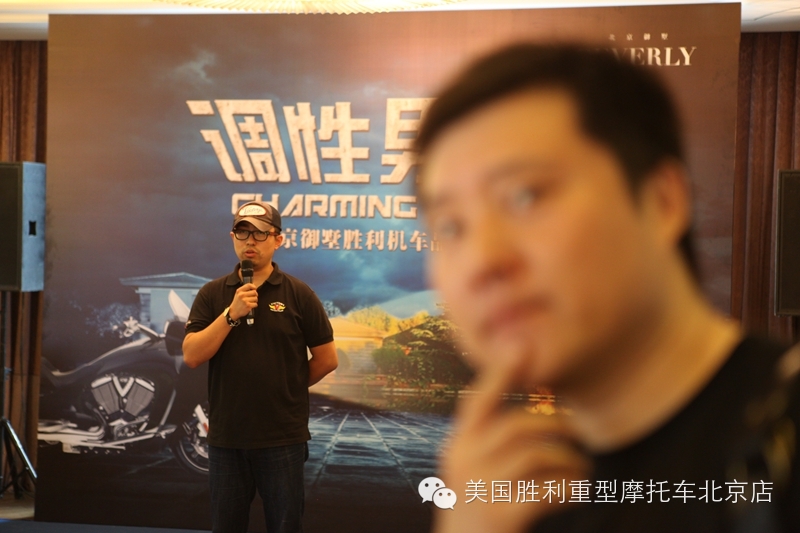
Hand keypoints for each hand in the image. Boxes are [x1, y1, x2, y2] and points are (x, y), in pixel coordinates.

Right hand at [229, 283, 257, 320]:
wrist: (233, 311)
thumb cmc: (237, 302)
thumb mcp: (238, 294)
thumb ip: (245, 290)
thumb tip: (254, 287)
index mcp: (239, 291)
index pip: (248, 285)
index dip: (253, 286)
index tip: (255, 288)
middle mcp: (242, 295)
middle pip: (254, 292)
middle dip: (255, 295)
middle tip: (252, 297)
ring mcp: (245, 300)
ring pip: (256, 298)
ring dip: (254, 301)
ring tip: (250, 302)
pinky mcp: (248, 306)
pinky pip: (256, 304)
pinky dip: (254, 305)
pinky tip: (250, 306)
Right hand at [434, 356, 590, 532]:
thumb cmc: (478, 509)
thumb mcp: (472, 470)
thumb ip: (489, 440)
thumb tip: (525, 402)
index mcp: (457, 445)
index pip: (479, 400)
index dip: (500, 373)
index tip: (520, 345)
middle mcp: (463, 461)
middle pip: (518, 425)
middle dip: (557, 425)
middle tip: (580, 432)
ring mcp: (480, 487)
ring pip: (537, 454)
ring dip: (570, 460)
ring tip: (583, 470)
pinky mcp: (501, 514)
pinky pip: (548, 488)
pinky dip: (571, 487)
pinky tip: (578, 492)